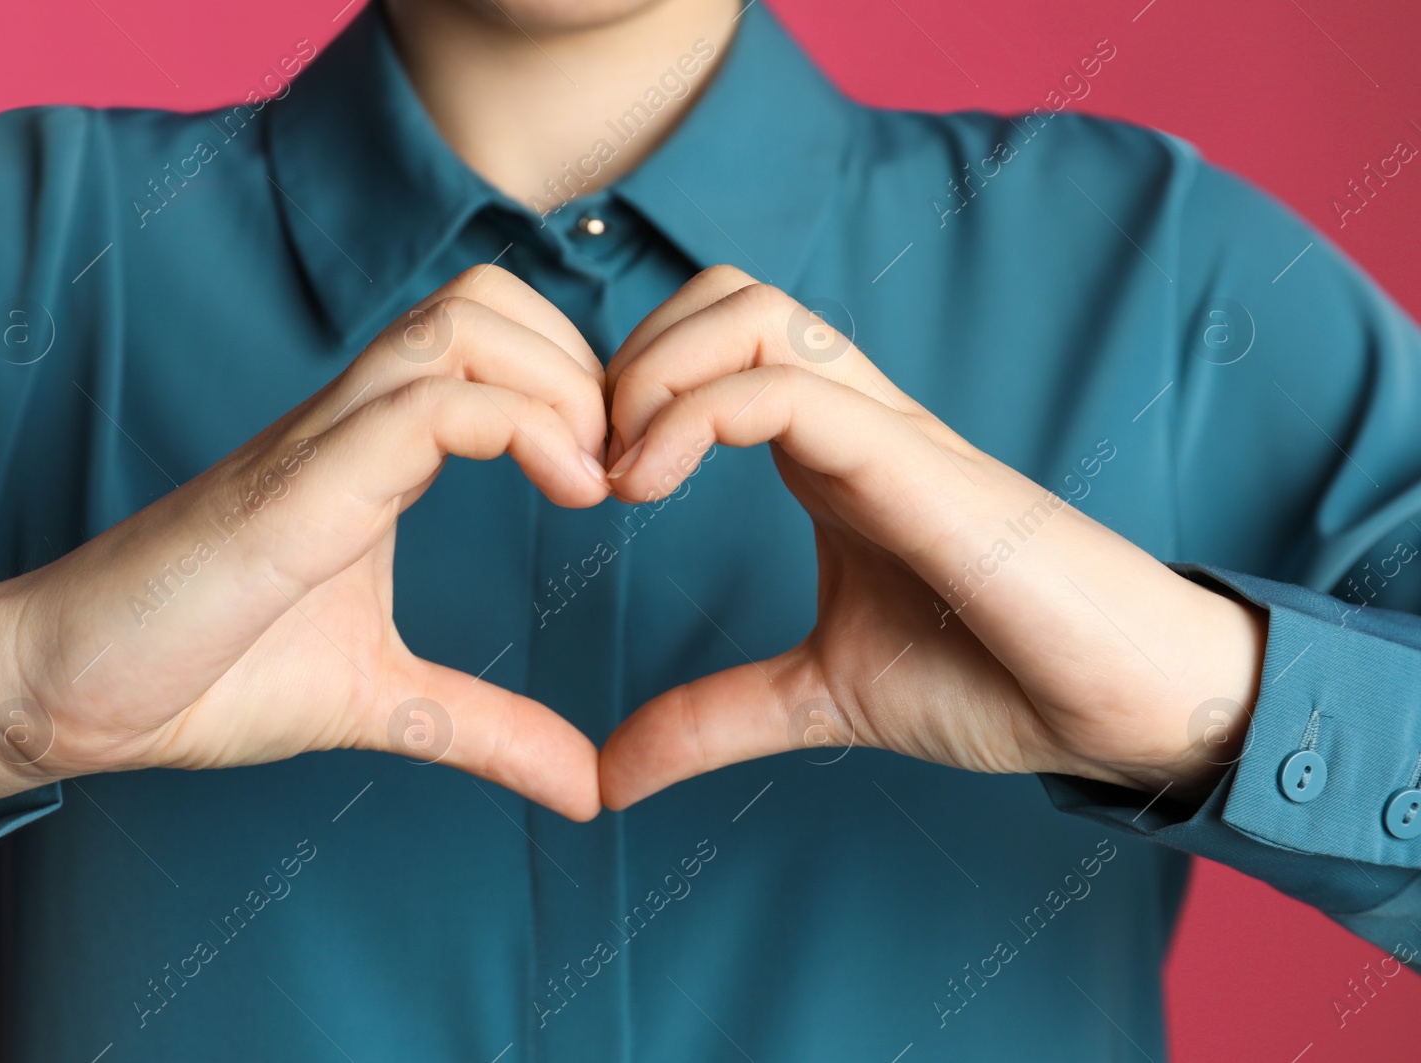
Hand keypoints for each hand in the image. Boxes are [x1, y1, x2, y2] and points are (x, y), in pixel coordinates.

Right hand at [0, 265, 612, 832]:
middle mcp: (346, 423)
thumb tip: (587, 786)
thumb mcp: (383, 701)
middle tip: (620, 469)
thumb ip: (487, 729)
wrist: (58, 688)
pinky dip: (516, 427)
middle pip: (485, 294)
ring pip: (456, 325)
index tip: (619, 477)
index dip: (577, 381)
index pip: (490, 335)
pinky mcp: (289, 494)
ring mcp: (316, 446)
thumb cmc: (203, 674)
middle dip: (583, 363)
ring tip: (592, 480)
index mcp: (370, 450)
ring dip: (558, 384)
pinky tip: (562, 492)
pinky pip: (419, 408)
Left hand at [597, 266, 1266, 809]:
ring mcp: (888, 432)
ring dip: (655, 372)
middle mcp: (854, 420)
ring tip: (622, 476)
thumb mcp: (820, 698)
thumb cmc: (998, 679)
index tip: (585, 485)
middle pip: (726, 293)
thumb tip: (609, 775)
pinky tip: (653, 486)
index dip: (628, 389)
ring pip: (755, 310)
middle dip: (630, 357)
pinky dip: (696, 413)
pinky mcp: (918, 464)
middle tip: (592, 467)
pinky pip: (791, 387)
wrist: (1121, 707)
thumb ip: (714, 719)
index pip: (716, 343)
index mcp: (829, 455)